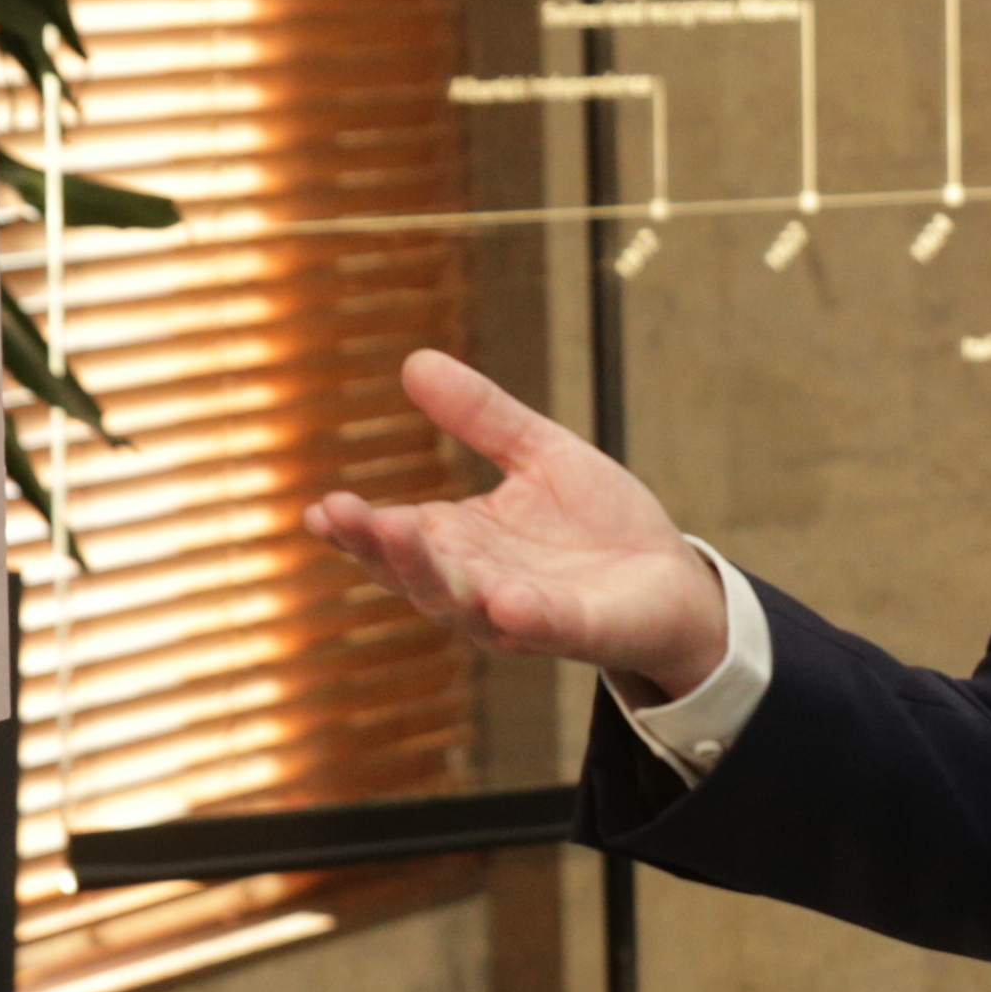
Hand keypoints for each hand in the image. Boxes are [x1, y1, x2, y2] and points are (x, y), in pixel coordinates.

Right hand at [306, 347, 730, 703]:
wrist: (672, 577)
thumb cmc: (597, 524)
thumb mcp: (538, 453)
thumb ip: (482, 416)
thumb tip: (414, 361)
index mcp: (462, 545)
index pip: (396, 539)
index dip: (356, 529)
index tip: (318, 509)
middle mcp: (479, 587)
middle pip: (415, 574)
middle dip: (377, 546)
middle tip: (335, 512)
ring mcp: (525, 615)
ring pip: (463, 602)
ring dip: (428, 573)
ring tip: (398, 532)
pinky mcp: (580, 630)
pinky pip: (544, 626)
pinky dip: (523, 617)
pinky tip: (502, 601)